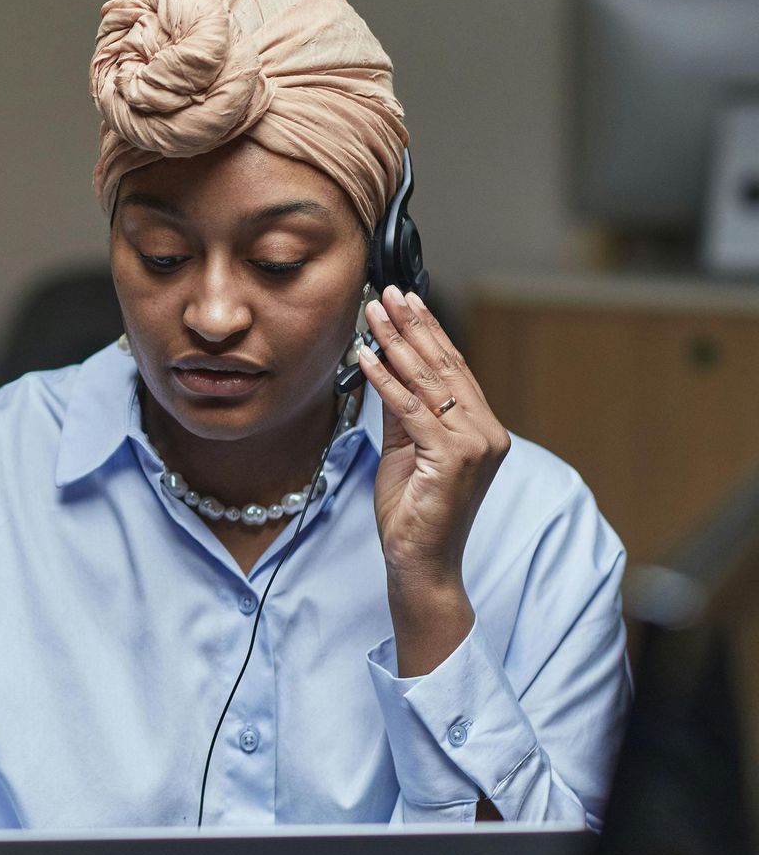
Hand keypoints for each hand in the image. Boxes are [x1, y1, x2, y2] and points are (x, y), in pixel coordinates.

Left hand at [355, 285, 509, 633]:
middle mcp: (486, 432)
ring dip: (397, 342)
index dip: (428, 332)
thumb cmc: (413, 514)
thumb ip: (400, 414)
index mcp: (481, 429)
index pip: (453, 369)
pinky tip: (366, 357)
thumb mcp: (404, 452)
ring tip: (373, 312)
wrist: (421, 563)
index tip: (406, 301)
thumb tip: (385, 368)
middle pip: (445, 366)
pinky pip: (412, 410)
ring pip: (430, 381)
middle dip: (413, 325)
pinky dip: (386, 381)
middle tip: (388, 292)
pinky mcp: (452, 458)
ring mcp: (474, 444)